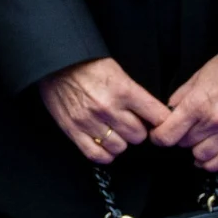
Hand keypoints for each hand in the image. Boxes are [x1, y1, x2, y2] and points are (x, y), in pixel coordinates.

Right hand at [36, 56, 172, 166]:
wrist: (55, 63)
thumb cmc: (87, 66)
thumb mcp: (119, 73)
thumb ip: (135, 95)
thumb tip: (151, 116)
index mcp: (124, 91)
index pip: (158, 117)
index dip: (161, 121)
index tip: (157, 122)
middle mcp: (108, 108)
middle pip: (139, 136)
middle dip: (138, 131)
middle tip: (130, 124)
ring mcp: (89, 121)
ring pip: (120, 147)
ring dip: (120, 142)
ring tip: (115, 132)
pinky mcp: (73, 130)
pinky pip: (96, 154)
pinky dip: (104, 154)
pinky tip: (105, 145)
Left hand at [160, 31, 217, 175]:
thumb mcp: (198, 75)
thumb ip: (180, 97)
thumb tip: (168, 112)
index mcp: (198, 104)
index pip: (168, 135)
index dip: (158, 137)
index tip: (157, 135)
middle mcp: (215, 121)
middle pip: (184, 144)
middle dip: (178, 138)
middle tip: (181, 130)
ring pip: (202, 156)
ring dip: (195, 149)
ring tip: (196, 140)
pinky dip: (213, 162)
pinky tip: (206, 157)